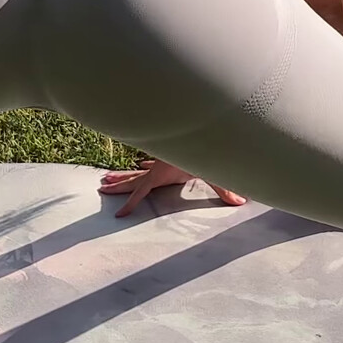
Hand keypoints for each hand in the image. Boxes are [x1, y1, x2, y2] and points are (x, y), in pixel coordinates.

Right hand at [97, 158, 247, 217]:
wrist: (198, 127)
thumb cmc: (204, 148)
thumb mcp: (212, 171)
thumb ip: (225, 188)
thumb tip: (241, 202)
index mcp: (162, 172)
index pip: (141, 190)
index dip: (131, 202)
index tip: (118, 215)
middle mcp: (157, 167)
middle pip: (132, 178)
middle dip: (118, 184)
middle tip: (101, 188)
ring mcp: (160, 162)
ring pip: (136, 170)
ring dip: (123, 175)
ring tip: (107, 179)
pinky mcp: (166, 159)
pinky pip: (149, 166)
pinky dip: (143, 167)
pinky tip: (139, 165)